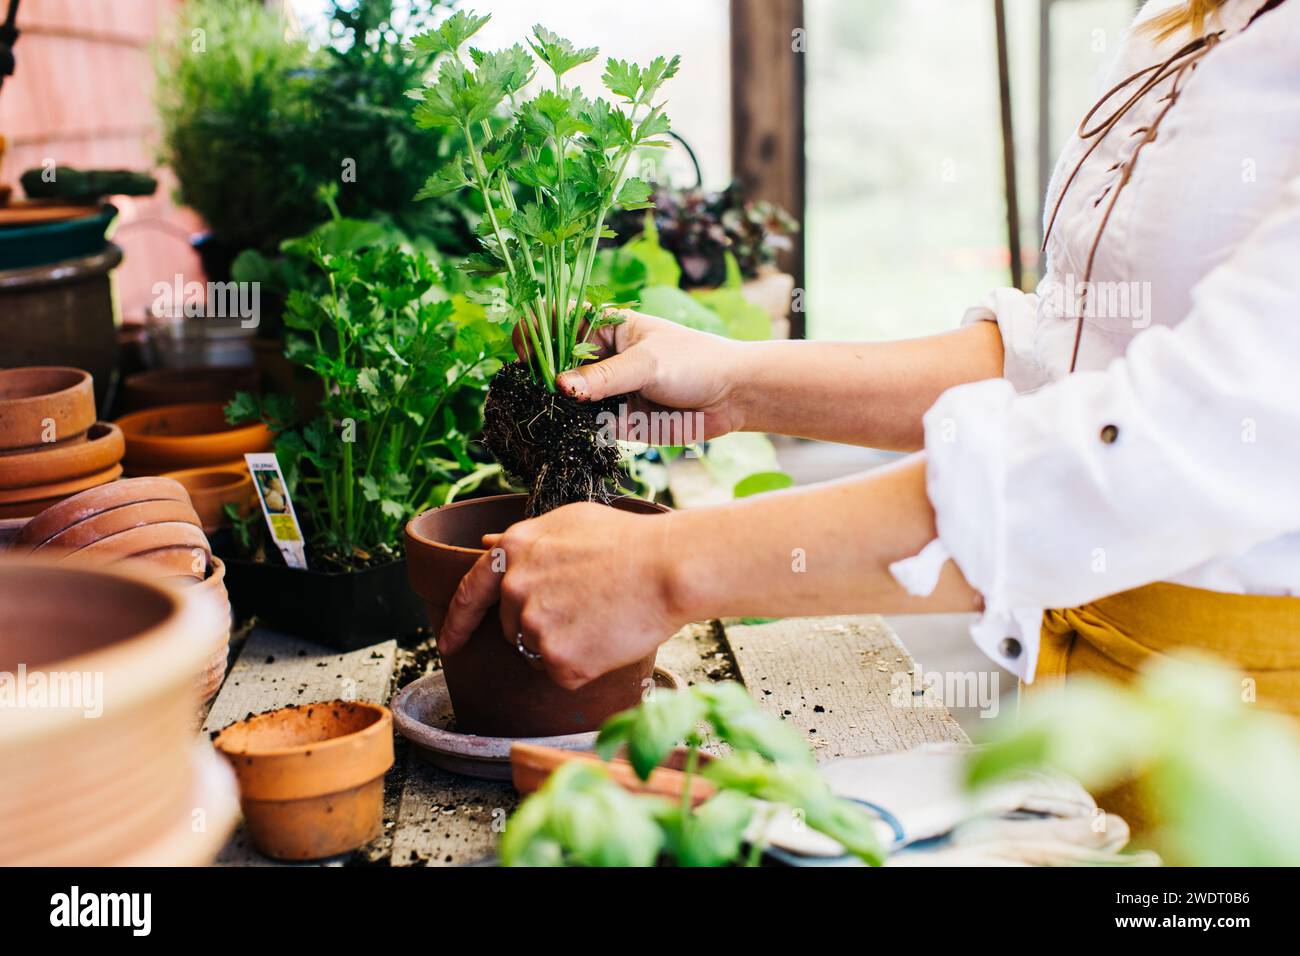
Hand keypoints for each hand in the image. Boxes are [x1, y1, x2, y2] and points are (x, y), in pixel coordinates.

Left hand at [438, 502, 684, 689]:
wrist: (668, 567)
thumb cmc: (629, 541)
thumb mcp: (570, 522)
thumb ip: (525, 539)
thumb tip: (486, 544)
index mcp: (512, 551)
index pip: (470, 593)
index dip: (456, 621)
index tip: (447, 641)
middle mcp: (514, 589)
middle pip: (514, 628)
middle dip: (541, 626)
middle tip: (587, 610)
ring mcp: (532, 625)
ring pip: (538, 653)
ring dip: (564, 646)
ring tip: (602, 619)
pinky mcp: (556, 659)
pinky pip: (563, 673)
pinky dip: (584, 666)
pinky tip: (607, 639)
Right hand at [541, 310, 748, 442]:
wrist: (734, 396)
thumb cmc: (695, 362)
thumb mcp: (648, 363)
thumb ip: (605, 377)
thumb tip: (561, 387)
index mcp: (608, 327)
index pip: (560, 322)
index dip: (537, 332)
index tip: (525, 351)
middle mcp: (603, 358)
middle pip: (558, 364)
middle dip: (541, 376)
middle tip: (531, 391)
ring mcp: (609, 390)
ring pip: (570, 398)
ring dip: (555, 407)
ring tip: (544, 415)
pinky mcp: (619, 420)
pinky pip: (588, 425)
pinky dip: (575, 430)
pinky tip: (566, 433)